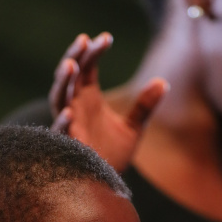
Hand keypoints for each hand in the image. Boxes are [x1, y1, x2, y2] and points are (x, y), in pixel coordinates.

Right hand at [49, 32, 165, 172]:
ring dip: (63, 83)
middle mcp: (75, 107)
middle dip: (74, 58)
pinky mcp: (68, 146)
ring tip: (71, 66)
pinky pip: (61, 133)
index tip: (106, 37)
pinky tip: (68, 112)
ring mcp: (70, 125)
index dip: (93, 51)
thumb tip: (163, 82)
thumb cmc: (113, 155)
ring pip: (58, 99)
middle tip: (83, 40)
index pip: (87, 68)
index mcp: (88, 98)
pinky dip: (63, 123)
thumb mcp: (133, 128)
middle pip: (69, 76)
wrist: (107, 184)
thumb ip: (144, 106)